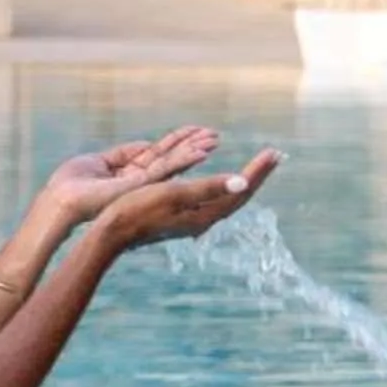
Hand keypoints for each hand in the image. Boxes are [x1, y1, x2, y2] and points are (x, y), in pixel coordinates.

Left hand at [38, 127, 220, 225]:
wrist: (61, 203)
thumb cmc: (71, 185)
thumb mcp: (100, 161)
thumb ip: (125, 153)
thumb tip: (146, 144)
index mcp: (131, 173)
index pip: (159, 154)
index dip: (178, 141)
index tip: (197, 130)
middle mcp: (141, 181)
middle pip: (170, 158)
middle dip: (192, 144)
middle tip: (215, 134)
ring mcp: (142, 186)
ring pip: (173, 164)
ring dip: (194, 150)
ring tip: (214, 140)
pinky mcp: (141, 188)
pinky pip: (167, 171)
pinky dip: (184, 160)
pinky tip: (201, 151)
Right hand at [95, 148, 280, 250]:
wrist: (111, 233)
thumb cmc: (138, 210)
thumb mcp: (174, 194)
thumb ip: (209, 188)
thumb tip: (243, 184)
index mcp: (206, 215)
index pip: (241, 191)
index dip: (259, 171)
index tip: (275, 153)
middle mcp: (204, 220)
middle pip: (238, 195)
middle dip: (257, 175)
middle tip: (275, 156)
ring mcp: (193, 220)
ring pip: (226, 198)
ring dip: (243, 180)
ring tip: (257, 167)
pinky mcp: (181, 218)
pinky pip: (211, 199)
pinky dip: (223, 185)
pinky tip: (223, 184)